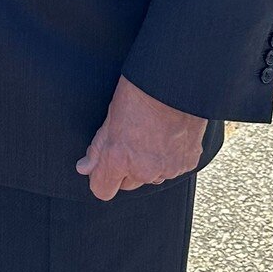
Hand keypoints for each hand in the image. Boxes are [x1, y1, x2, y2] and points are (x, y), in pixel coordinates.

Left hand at [77, 76, 205, 201]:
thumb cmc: (140, 92)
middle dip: (126, 169)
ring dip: (149, 164)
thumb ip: (98, 149)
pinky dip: (170, 157)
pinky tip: (168, 135)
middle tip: (131, 140)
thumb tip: (84, 168)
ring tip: (152, 134)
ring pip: (152, 177)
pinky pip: (173, 168)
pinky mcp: (188, 163)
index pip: (102, 190)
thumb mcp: (110, 117)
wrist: (176, 81)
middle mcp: (144, 170)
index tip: (103, 167)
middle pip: (128, 184)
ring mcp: (168, 169)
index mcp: (119, 158)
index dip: (101, 178)